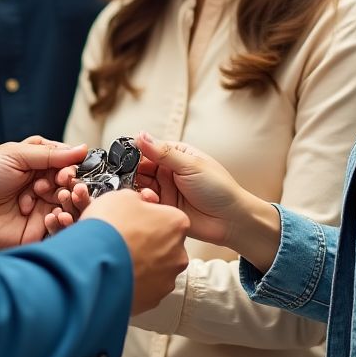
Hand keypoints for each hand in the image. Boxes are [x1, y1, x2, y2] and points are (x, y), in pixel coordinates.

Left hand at [0, 136, 88, 249]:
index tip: (66, 173)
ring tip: (58, 200)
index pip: (68, 168)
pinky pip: (57, 231)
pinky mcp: (34, 233)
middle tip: (62, 187)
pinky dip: (61, 224)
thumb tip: (82, 149)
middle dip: (71, 188)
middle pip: (71, 190)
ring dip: (69, 205)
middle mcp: (42, 189)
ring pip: (68, 210)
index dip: (71, 171)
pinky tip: (52, 217)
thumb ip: (50, 155)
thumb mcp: (16, 155)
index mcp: (39, 167)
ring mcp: (39, 212)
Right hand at [79, 189, 189, 313]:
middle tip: (124, 238)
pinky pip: (145, 288)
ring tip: (117, 258)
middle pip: (165, 244)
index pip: (168, 217)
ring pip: (156, 268)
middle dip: (147, 242)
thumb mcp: (121, 197)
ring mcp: (167, 279)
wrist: (92, 264)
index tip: (134, 218)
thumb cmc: (109, 228)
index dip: (148, 217)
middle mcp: (179, 253)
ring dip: (140, 263)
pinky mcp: (152, 300)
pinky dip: (133, 282)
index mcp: (177, 223)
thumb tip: (137, 202)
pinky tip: (116, 274)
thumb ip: (137, 199)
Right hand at [134, 132, 281, 270]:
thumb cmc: (218, 188)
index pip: (148, 149)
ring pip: (140, 186)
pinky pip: (146, 204)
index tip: (124, 158)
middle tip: (131, 178)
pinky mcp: (163, 209)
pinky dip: (144, 203)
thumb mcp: (190, 165)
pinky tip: (152, 202)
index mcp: (175, 155)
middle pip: (140, 169)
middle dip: (133, 173)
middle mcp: (167, 172)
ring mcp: (164, 190)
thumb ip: (163, 153)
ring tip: (148, 193)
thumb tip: (141, 135)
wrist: (231, 221)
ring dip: (139, 189)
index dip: (136, 153)